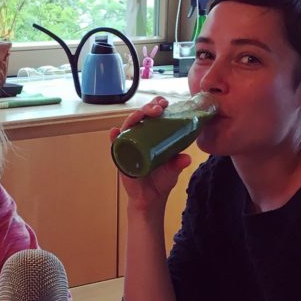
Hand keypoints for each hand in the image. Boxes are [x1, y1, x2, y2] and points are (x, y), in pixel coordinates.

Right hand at [109, 97, 190, 211]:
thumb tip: (187, 158)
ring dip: (133, 119)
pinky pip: (116, 145)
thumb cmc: (162, 180)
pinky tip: (115, 133)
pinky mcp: (121, 157)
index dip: (156, 105)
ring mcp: (129, 145)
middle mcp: (140, 137)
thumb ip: (178, 164)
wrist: (150, 198)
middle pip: (140, 117)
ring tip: (140, 116)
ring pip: (128, 127)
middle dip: (147, 109)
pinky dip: (114, 138)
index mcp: (153, 135)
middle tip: (158, 109)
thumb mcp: (172, 170)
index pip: (153, 115)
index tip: (164, 103)